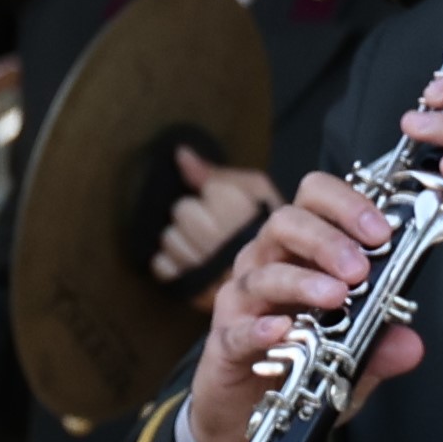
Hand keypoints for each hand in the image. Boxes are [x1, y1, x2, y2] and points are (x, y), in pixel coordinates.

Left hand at [148, 144, 277, 288]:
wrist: (281, 282)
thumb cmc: (267, 231)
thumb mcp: (257, 191)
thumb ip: (216, 173)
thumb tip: (180, 154)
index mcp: (235, 207)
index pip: (201, 189)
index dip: (213, 196)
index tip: (228, 208)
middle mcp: (214, 235)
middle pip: (181, 212)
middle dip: (194, 217)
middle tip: (215, 228)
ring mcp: (199, 265)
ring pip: (169, 239)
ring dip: (182, 241)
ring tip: (206, 248)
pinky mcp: (188, 288)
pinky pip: (161, 266)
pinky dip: (172, 264)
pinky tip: (193, 264)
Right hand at [182, 169, 420, 441]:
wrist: (248, 416)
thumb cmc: (299, 368)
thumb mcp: (352, 360)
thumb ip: (379, 349)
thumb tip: (410, 344)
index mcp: (300, 251)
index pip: (315, 200)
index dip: (346, 204)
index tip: (382, 231)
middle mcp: (267, 264)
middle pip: (286, 223)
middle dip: (327, 240)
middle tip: (360, 269)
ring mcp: (241, 301)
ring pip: (264, 272)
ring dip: (302, 281)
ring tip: (336, 297)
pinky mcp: (224, 341)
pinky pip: (238, 328)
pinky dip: (260, 329)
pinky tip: (283, 332)